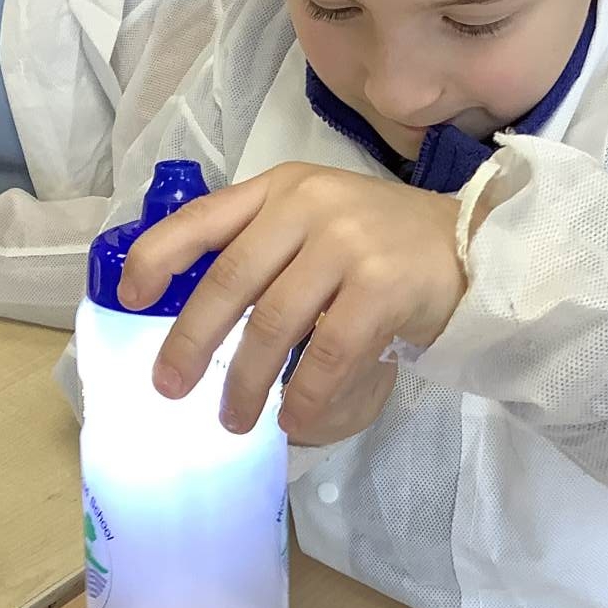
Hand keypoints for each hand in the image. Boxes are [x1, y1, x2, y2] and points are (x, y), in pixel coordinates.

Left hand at [116, 164, 465, 442]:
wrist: (476, 247)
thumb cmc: (386, 244)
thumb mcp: (320, 220)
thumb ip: (267, 246)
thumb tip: (200, 319)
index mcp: (283, 188)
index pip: (203, 217)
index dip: (158, 258)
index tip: (131, 300)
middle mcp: (309, 206)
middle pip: (229, 281)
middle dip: (191, 342)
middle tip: (170, 388)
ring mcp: (347, 244)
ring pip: (273, 325)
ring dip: (246, 382)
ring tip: (235, 419)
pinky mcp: (382, 288)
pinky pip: (327, 355)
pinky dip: (304, 396)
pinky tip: (294, 418)